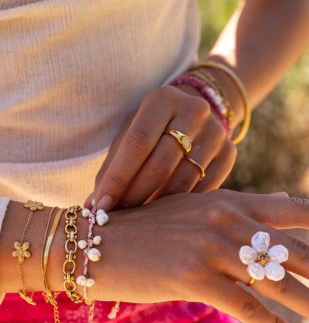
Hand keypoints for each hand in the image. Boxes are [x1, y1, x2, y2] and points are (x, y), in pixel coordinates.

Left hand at [83, 84, 236, 210]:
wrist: (193, 115)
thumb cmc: (150, 130)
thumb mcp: (128, 136)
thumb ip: (112, 168)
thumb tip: (92, 208)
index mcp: (162, 99)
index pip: (137, 143)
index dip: (117, 178)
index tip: (100, 206)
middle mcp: (194, 110)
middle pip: (161, 163)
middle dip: (135, 196)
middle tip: (117, 220)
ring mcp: (216, 131)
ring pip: (184, 180)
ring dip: (156, 207)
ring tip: (136, 223)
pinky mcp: (230, 153)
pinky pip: (204, 190)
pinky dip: (181, 209)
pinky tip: (163, 220)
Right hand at [89, 190, 308, 322]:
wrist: (95, 244)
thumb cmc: (144, 228)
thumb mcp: (194, 207)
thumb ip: (240, 207)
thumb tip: (283, 201)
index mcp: (228, 200)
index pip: (293, 209)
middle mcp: (225, 218)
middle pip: (293, 249)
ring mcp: (211, 247)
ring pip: (276, 281)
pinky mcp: (194, 277)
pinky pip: (247, 306)